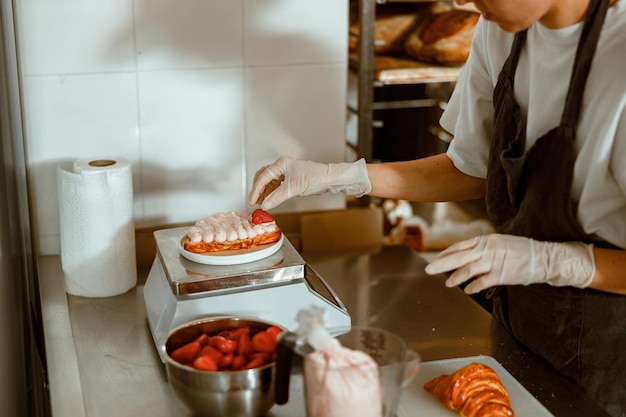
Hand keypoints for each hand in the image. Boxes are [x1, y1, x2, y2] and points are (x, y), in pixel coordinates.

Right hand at [248, 156, 370, 209]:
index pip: (262, 177)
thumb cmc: (315, 178)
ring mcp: (287, 171)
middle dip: (258, 190)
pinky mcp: (292, 178)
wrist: (330, 179)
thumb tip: (265, 205)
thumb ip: (276, 197)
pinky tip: (271, 199)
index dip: (256, 190)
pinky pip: (277, 185)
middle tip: (254, 201)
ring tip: (262, 202)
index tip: (252, 201)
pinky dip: (272, 192)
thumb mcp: (293, 189)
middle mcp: (282, 165)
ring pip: (270, 181)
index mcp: (281, 163)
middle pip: (263, 177)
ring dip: (265, 192)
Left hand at [424, 233, 594, 293]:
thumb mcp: (499, 243)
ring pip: (467, 269)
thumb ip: (482, 248)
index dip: (445, 254)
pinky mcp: (501, 274)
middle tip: (428, 269)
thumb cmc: (521, 250)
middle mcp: (487, 249)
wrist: (543, 257)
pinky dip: (472, 286)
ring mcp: (493, 261)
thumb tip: (465, 256)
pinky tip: (467, 290)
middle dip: (440, 263)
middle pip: (457, 257)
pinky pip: (482, 282)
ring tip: (447, 282)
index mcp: (485, 240)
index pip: (459, 246)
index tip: (435, 259)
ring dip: (455, 277)